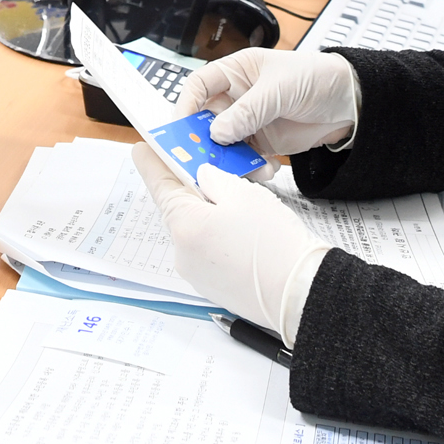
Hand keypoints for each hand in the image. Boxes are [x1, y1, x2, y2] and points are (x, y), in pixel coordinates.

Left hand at [132, 146, 330, 343]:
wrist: (302, 293)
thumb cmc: (275, 244)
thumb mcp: (244, 194)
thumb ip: (215, 178)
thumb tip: (203, 176)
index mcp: (185, 225)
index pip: (159, 185)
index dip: (151, 163)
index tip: (142, 150)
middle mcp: (183, 253)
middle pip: (180, 209)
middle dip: (195, 190)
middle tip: (215, 173)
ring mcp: (196, 274)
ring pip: (196, 231)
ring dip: (210, 216)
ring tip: (243, 210)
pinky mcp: (212, 287)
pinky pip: (208, 252)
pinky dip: (219, 238)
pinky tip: (244, 234)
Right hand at [177, 48, 359, 158]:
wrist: (352, 102)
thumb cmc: (317, 77)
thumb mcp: (279, 89)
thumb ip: (248, 111)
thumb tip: (218, 131)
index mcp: (237, 72)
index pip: (199, 86)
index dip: (186, 104)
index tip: (181, 126)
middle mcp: (238, 98)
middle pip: (206, 120)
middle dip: (203, 139)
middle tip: (202, 157)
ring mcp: (250, 122)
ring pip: (225, 144)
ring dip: (229, 159)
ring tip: (239, 169)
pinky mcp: (264, 143)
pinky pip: (247, 159)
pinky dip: (251, 168)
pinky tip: (266, 169)